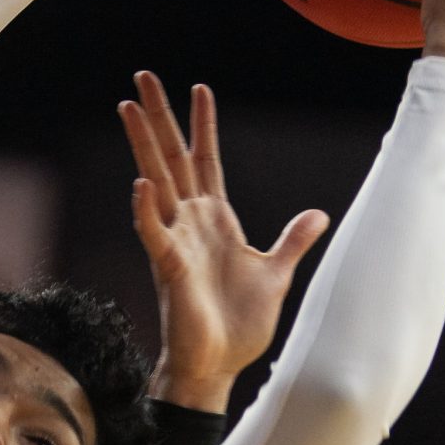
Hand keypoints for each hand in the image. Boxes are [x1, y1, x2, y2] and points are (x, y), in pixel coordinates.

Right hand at [118, 71, 329, 412]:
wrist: (217, 367)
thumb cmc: (239, 326)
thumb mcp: (276, 274)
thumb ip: (292, 241)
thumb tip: (318, 215)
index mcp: (216, 221)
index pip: (206, 160)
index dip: (203, 124)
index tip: (199, 88)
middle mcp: (191, 224)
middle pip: (173, 157)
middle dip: (159, 117)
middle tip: (144, 77)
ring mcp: (177, 242)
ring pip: (157, 181)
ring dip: (143, 145)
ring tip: (127, 107)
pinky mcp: (170, 269)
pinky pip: (155, 233)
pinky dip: (147, 210)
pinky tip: (141, 183)